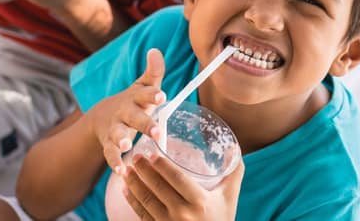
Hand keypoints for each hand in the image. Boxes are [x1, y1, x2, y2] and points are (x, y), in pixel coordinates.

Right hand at [86, 49, 166, 174]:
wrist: (103, 116)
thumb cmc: (133, 101)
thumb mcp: (142, 86)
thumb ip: (153, 71)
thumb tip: (155, 50)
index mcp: (136, 97)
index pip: (145, 94)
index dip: (152, 94)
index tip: (161, 96)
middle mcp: (124, 112)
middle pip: (134, 117)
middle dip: (144, 123)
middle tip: (156, 131)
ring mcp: (114, 128)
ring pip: (117, 135)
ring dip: (122, 140)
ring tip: (127, 146)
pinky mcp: (108, 144)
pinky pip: (110, 154)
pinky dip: (115, 163)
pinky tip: (121, 172)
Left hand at [123, 152, 244, 220]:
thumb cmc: (222, 219)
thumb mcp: (230, 196)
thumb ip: (234, 172)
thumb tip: (234, 147)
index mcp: (200, 202)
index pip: (177, 178)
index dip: (162, 165)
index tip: (152, 153)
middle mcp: (183, 214)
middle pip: (158, 187)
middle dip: (143, 170)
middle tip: (135, 157)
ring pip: (146, 201)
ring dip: (133, 184)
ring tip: (126, 171)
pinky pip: (142, 215)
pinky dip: (132, 201)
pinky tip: (126, 190)